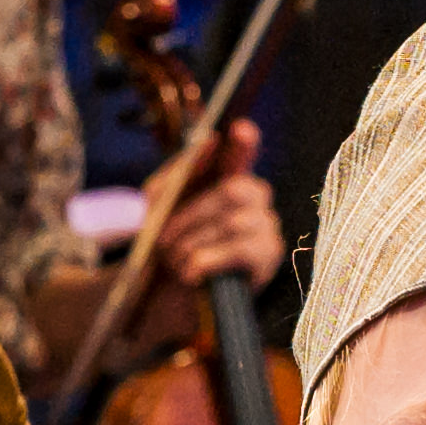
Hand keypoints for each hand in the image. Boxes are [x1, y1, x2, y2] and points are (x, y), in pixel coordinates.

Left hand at [158, 127, 285, 293]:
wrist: (162, 294)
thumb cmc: (162, 244)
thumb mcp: (158, 203)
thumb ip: (181, 171)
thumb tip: (209, 140)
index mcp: (226, 179)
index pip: (241, 153)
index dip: (244, 143)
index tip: (239, 130)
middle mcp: (253, 200)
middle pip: (233, 190)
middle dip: (191, 216)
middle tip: (163, 240)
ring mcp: (265, 228)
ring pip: (234, 221)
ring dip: (193, 242)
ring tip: (175, 261)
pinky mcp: (267, 258)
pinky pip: (241, 249)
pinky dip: (208, 260)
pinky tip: (192, 273)